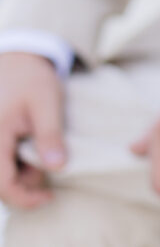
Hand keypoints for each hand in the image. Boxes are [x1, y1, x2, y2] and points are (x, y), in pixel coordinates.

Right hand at [0, 52, 65, 208]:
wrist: (17, 60)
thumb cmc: (32, 79)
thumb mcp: (48, 104)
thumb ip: (50, 135)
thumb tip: (57, 168)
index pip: (2, 183)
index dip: (24, 198)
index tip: (49, 198)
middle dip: (25, 183)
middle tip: (49, 164)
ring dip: (19, 172)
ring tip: (40, 148)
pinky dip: (13, 162)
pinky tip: (29, 146)